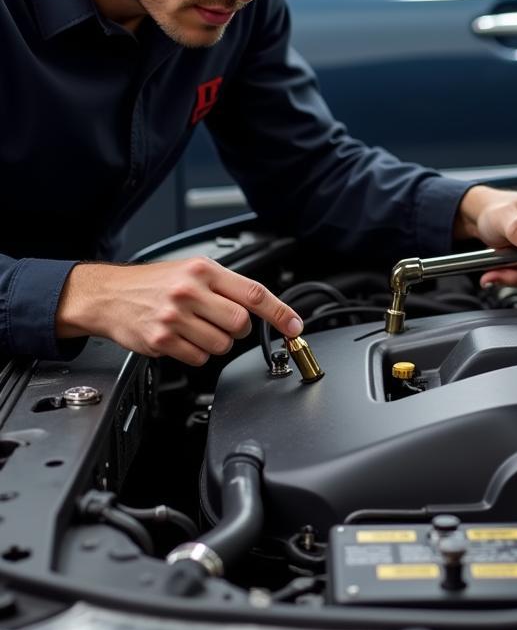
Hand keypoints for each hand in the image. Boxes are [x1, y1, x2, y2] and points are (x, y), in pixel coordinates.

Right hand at [55, 258, 302, 366]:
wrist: (108, 295)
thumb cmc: (154, 283)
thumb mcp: (193, 271)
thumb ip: (226, 286)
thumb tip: (262, 306)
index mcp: (204, 270)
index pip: (253, 293)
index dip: (280, 312)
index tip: (295, 326)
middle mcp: (190, 292)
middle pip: (240, 324)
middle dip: (237, 329)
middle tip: (219, 322)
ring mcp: (174, 317)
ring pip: (222, 345)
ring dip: (216, 342)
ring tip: (195, 328)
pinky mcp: (161, 341)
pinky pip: (199, 358)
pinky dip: (196, 353)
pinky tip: (180, 338)